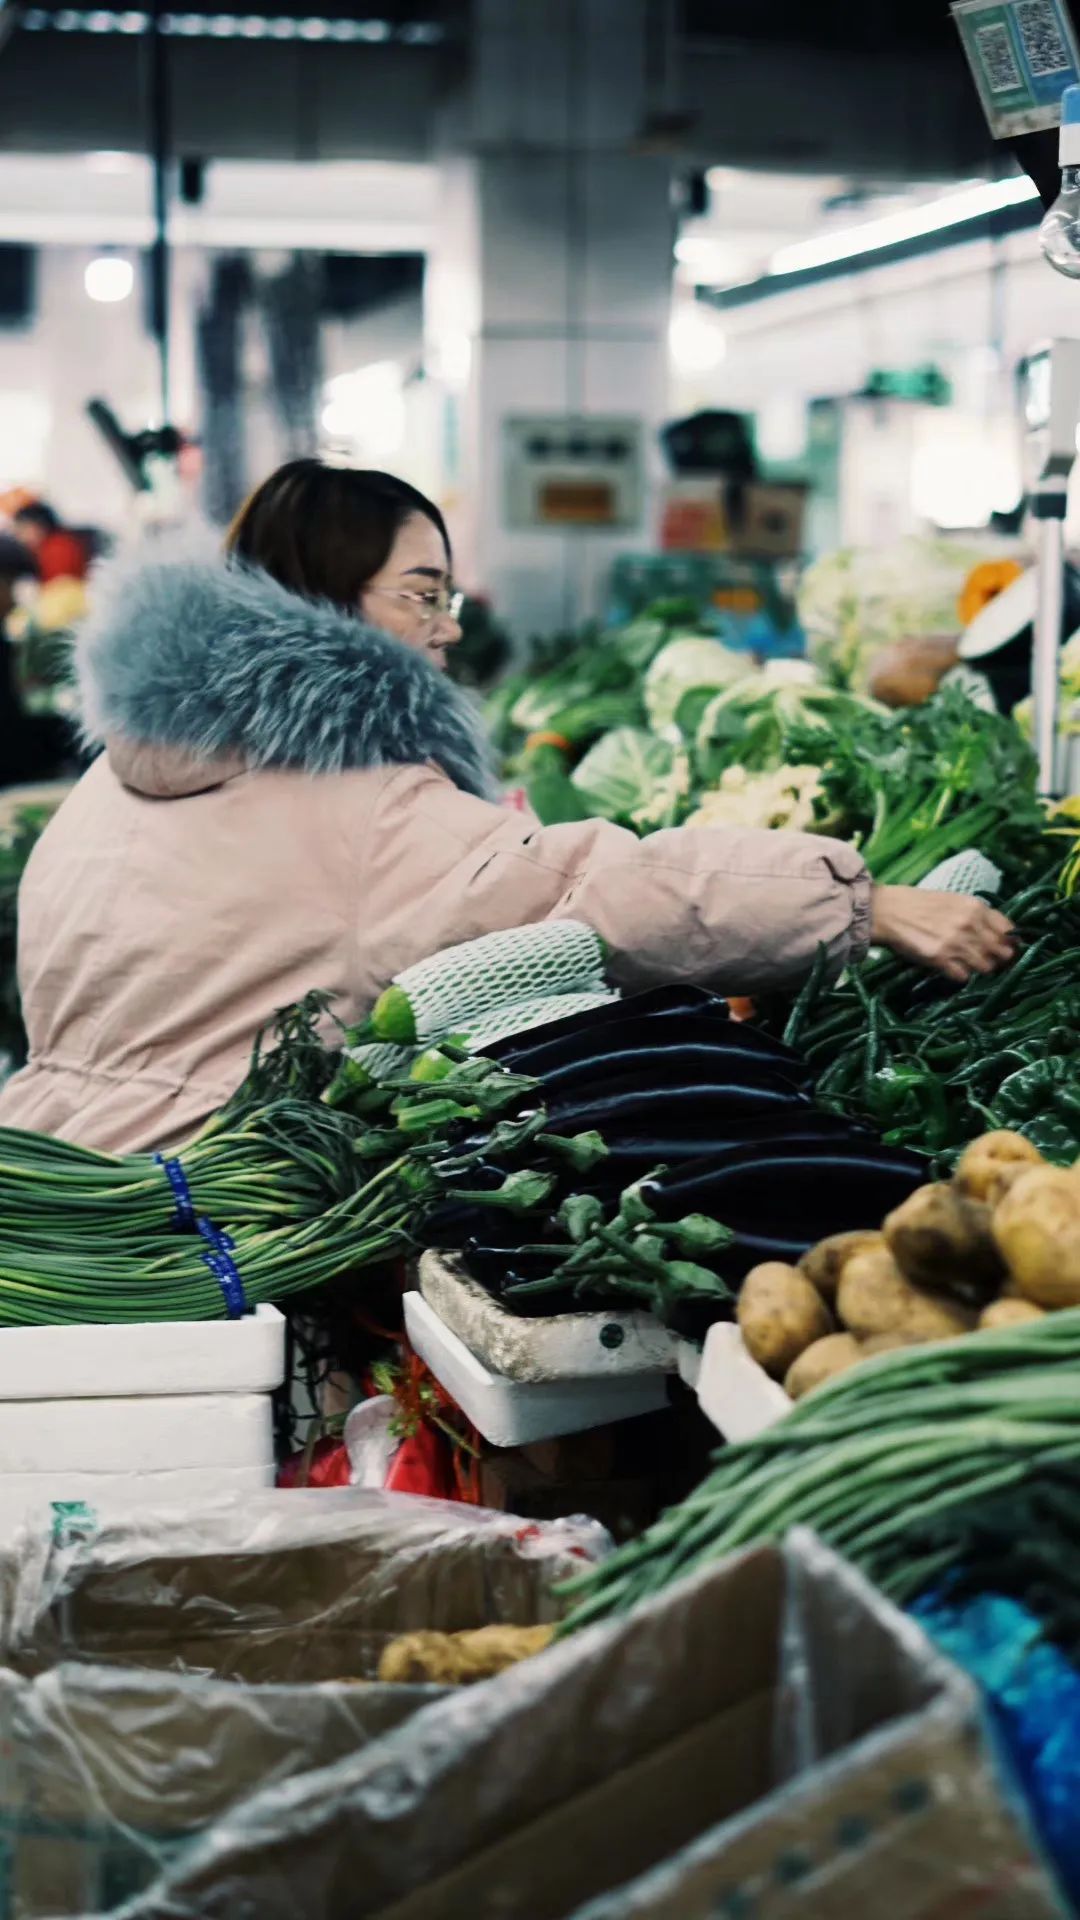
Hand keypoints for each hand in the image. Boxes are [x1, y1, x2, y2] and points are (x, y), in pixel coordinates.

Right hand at [870, 886, 1015, 982]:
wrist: (888, 910)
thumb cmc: (919, 903)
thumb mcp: (953, 900)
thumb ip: (976, 915)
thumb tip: (997, 934)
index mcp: (975, 907)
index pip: (1008, 930)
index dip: (1009, 942)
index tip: (1005, 947)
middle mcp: (970, 925)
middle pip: (1001, 952)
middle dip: (999, 959)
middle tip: (990, 961)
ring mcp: (956, 944)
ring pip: (985, 967)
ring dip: (979, 968)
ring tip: (968, 965)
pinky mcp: (940, 959)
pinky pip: (963, 976)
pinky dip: (960, 975)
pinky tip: (952, 968)